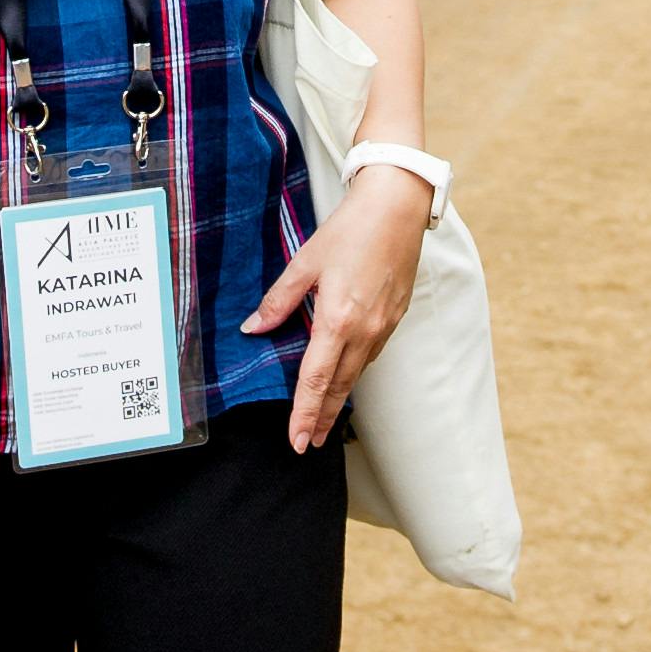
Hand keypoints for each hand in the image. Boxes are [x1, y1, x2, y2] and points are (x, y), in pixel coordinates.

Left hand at [246, 162, 429, 451]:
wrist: (397, 207)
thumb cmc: (350, 230)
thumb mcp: (305, 263)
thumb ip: (278, 301)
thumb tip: (253, 329)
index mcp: (338, 320)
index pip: (317, 380)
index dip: (305, 413)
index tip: (296, 441)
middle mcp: (365, 331)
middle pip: (340, 386)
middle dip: (323, 418)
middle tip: (307, 444)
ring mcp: (384, 326)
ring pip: (358, 372)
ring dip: (340, 398)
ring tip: (324, 418)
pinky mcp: (396, 316)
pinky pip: (372, 353)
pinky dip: (356, 371)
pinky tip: (346, 374)